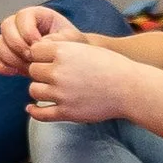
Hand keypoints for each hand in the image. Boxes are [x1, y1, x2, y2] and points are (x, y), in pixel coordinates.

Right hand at [0, 4, 77, 76]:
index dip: (28, 32)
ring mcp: (10, 40)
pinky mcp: (6, 55)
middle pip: (5, 27)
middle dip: (17, 45)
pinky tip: (15, 72)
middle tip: (31, 58)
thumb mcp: (71, 39)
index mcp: (36, 15)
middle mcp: (19, 24)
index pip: (22, 16)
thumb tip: (38, 45)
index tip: (39, 45)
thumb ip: (56, 39)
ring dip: (10, 57)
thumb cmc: (71, 46)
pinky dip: (1, 66)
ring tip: (27, 66)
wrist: (69, 61)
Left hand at [25, 38, 142, 124]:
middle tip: (53, 76)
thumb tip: (35, 53)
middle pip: (32, 71)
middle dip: (40, 72)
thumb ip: (61, 49)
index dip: (39, 55)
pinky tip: (32, 108)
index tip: (47, 60)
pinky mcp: (66, 112)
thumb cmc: (110, 66)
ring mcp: (61, 93)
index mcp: (63, 52)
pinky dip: (34, 111)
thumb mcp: (84, 48)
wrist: (130, 88)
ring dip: (40, 90)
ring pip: (34, 90)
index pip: (34, 51)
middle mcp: (59, 72)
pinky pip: (40, 114)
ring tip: (51, 90)